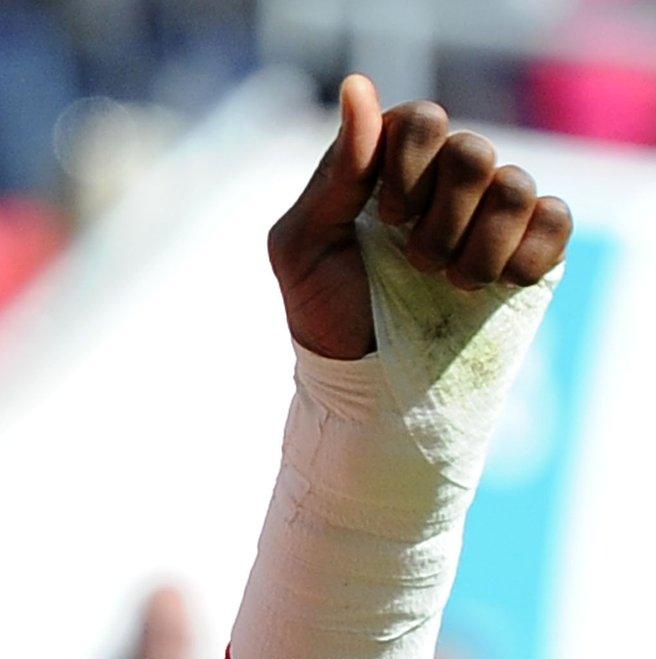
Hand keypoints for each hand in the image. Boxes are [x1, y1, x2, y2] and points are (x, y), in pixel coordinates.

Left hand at [266, 75, 572, 359]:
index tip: (387, 219)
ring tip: (449, 283)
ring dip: (477, 249)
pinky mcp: (532, 242)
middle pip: (474, 152)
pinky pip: (554, 218)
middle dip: (441, 220)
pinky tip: (493, 284)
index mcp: (391, 163)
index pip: (423, 120)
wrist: (365, 374)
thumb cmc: (325, 305)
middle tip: (415, 263)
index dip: (409, 169)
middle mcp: (446, 175)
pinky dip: (523, 256)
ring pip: (516, 187)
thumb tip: (358, 85)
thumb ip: (337, 170)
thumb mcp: (304, 242)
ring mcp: (492, 207)